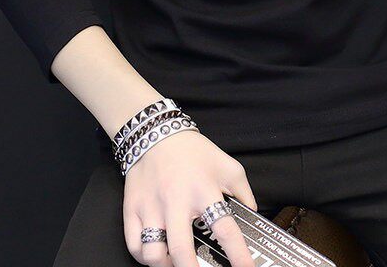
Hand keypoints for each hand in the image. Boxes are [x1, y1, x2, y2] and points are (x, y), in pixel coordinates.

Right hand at [123, 128, 258, 266]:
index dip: (238, 255)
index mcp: (205, 191)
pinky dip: (144, 258)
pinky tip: (158, 255)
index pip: (225, 229)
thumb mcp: (228, 166)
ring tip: (177, 263)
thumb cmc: (194, 152)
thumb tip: (253, 216)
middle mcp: (177, 202)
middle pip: (182, 249)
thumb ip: (243, 193)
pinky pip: (134, 246)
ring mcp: (152, 207)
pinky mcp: (133, 209)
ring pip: (153, 253)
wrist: (157, 133)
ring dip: (166, 265)